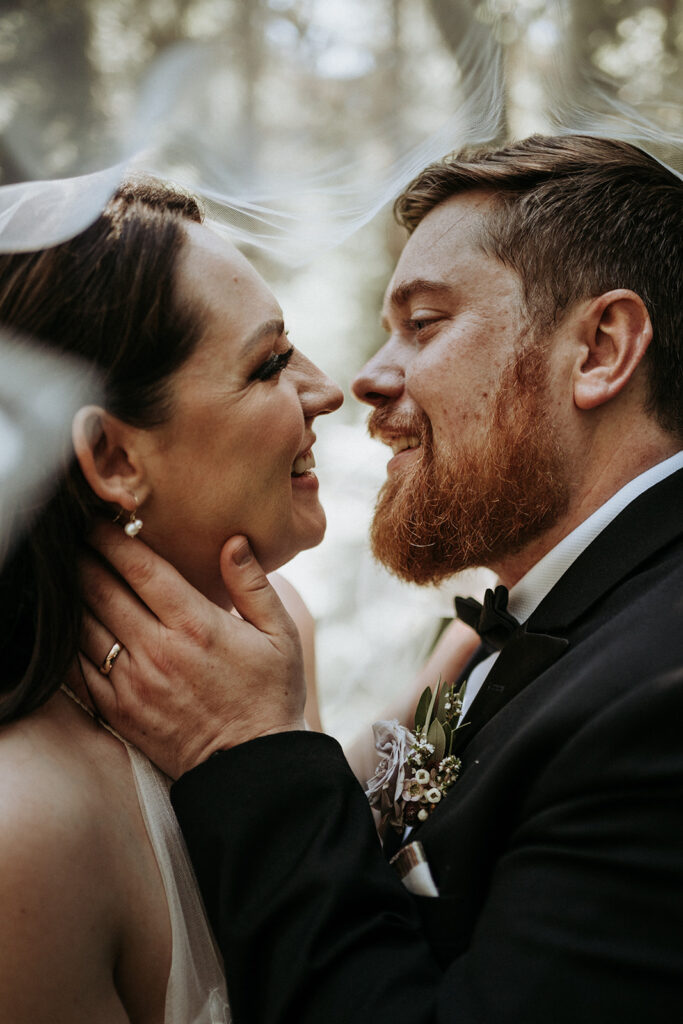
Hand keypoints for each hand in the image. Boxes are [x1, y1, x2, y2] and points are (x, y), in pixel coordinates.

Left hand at [75, 523, 305, 777]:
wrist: (251, 768)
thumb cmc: (270, 696)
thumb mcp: (281, 635)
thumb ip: (254, 585)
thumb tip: (234, 542)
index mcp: (195, 624)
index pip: (140, 569)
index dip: (112, 540)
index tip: (99, 522)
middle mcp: (157, 649)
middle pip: (101, 590)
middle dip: (84, 559)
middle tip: (75, 540)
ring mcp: (133, 681)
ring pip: (84, 626)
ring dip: (73, 596)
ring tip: (71, 576)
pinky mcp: (118, 709)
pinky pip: (79, 667)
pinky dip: (69, 641)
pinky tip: (71, 625)